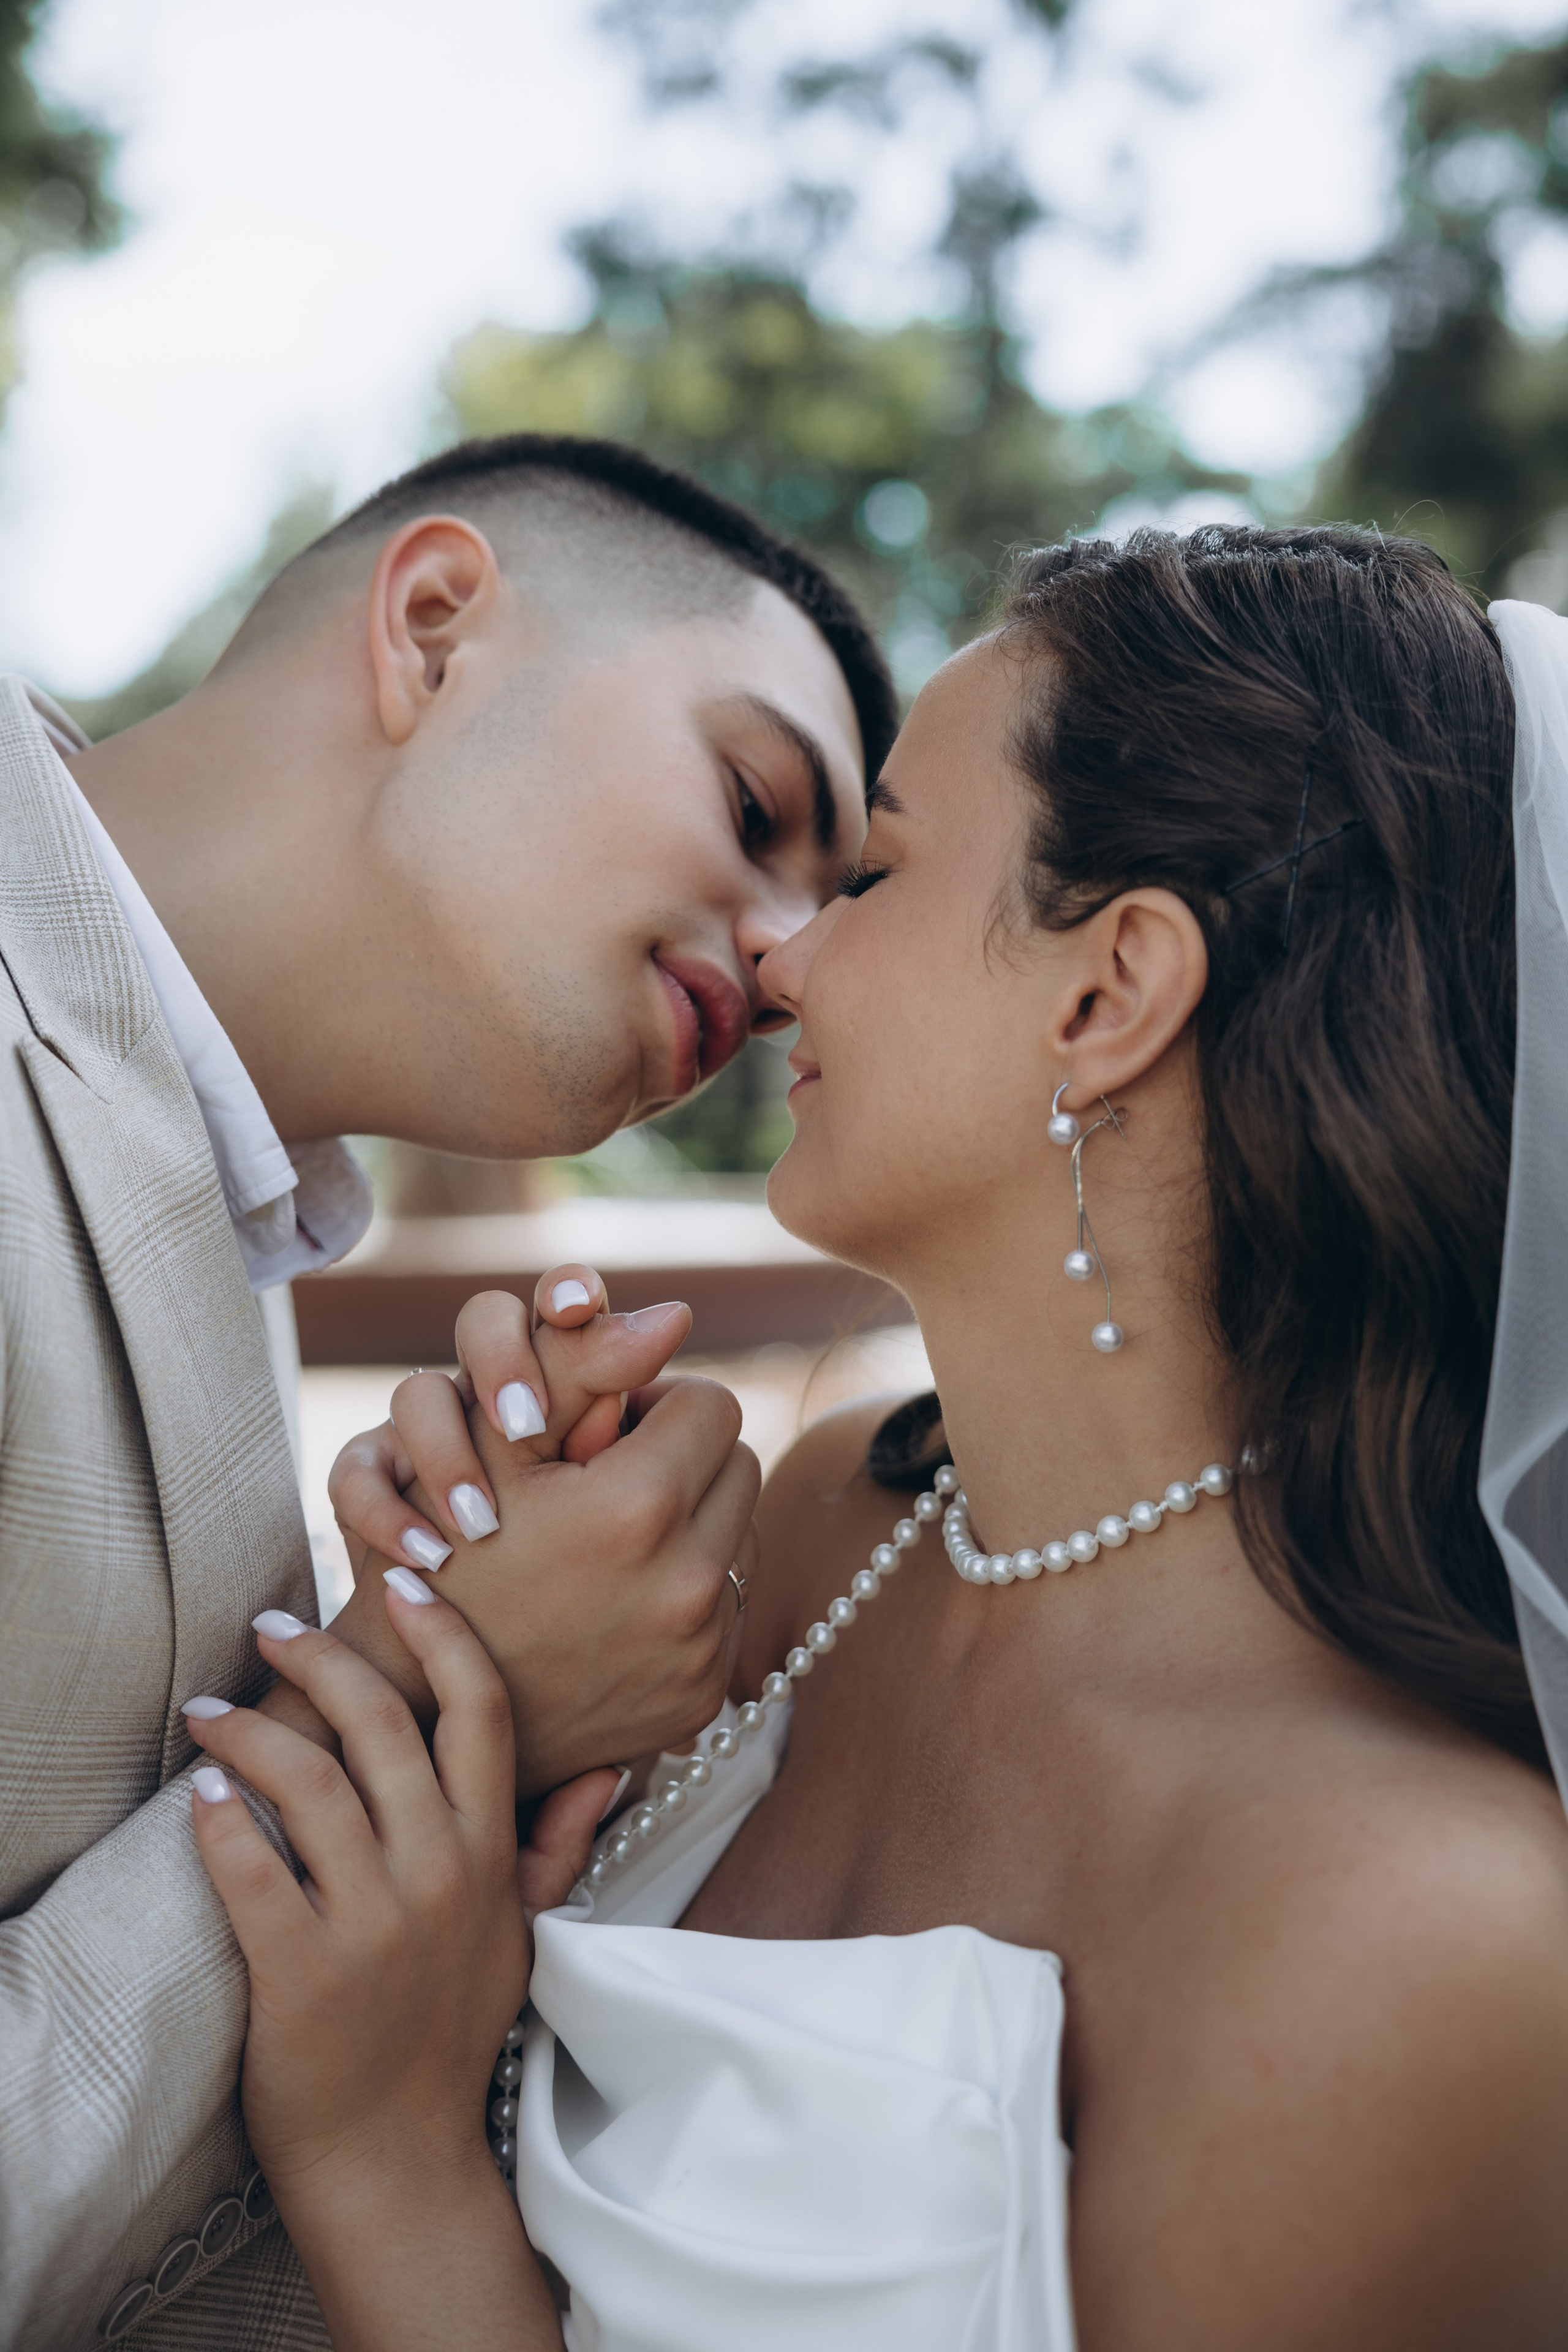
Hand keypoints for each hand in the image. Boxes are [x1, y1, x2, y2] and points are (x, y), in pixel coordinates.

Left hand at [186, 1588, 603, 2345]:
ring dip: (252, 1730)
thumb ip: (558, 1843)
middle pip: (384, 1725)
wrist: (398, 2159)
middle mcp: (438, 1876)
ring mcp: (372, 1925)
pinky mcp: (302, 1973)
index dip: (444, 1635)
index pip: (480, 1712)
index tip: (404, 1582)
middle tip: (270, 1624)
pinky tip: (201, 1791)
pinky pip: (254, 1870)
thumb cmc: (450, 2035)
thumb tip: (612, 1763)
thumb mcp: (524, 1934)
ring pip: (311, 1783)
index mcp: (488, 1855)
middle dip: (323, 1656)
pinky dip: (221, 1820)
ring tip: (210, 1708)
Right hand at [326, 1275, 759, 1796]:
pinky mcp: (704, 1696)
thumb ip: (583, 1365)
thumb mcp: (496, 1445)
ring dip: (692, 1522)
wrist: (423, 1705)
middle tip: (613, 1473)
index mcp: (640, 1507)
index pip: (711, 1404)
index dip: (656, 1402)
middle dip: (683, 1458)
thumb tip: (676, 1314)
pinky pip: (731, 1608)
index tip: (606, 1426)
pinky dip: (687, 1590)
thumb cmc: (446, 1551)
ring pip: (740, 1534)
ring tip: (615, 1536)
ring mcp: (702, 1648)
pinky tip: (620, 1596)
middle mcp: (688, 1583)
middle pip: (739, 1465)